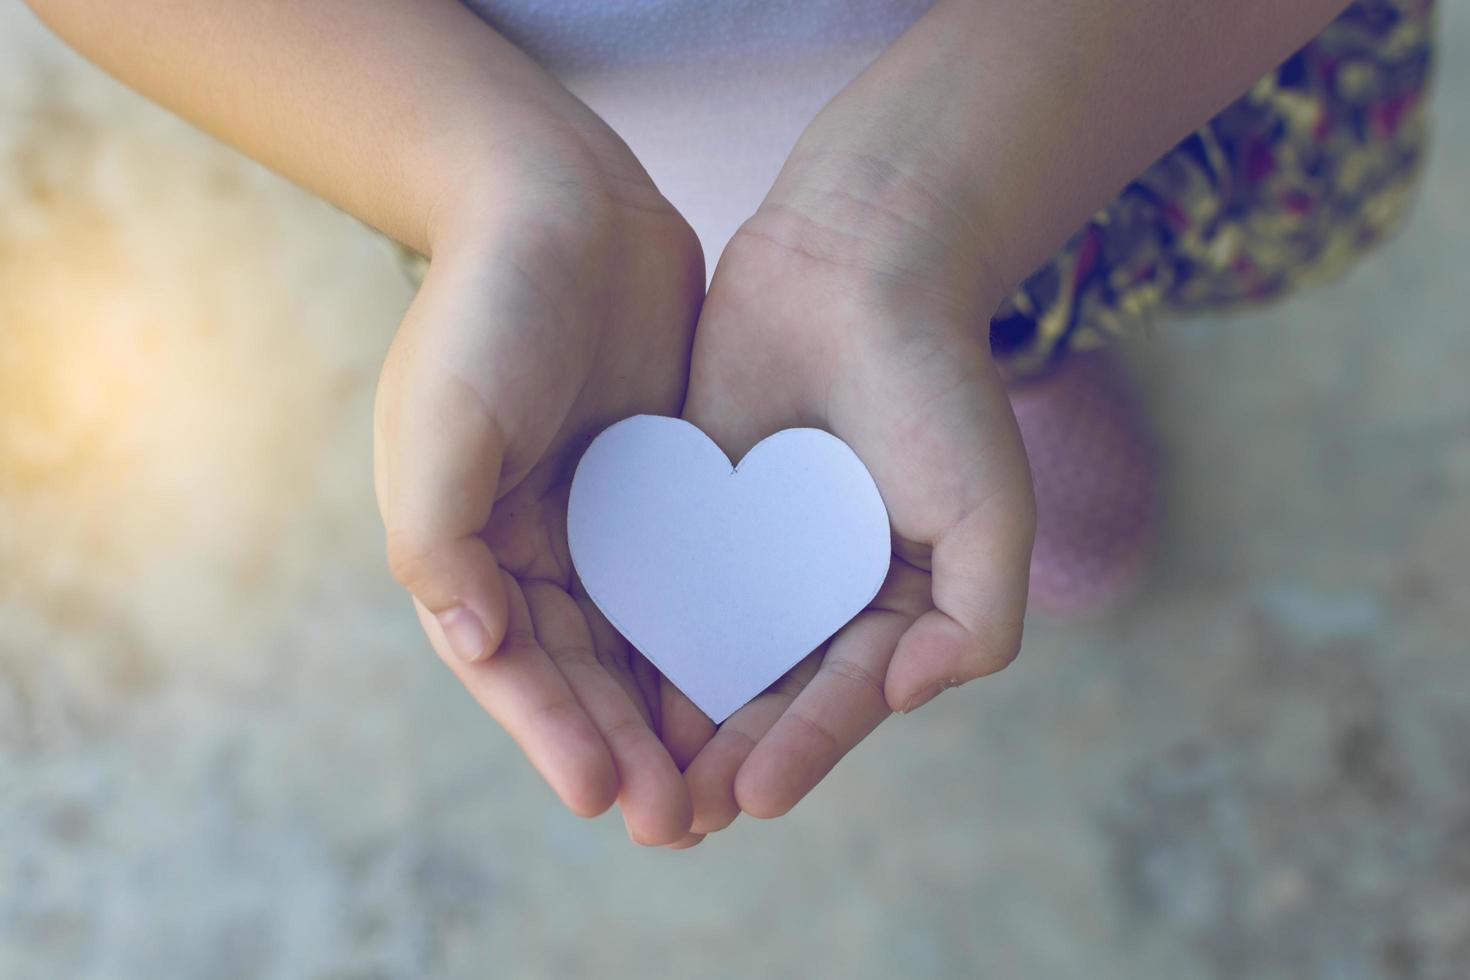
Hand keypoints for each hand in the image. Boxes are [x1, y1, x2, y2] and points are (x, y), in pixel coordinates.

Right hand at [373, 142, 705, 844]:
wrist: (561, 201)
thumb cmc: (489, 306)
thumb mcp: (445, 415)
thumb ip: (439, 533)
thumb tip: (469, 641)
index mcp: (466, 545)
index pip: (511, 663)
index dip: (551, 733)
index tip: (602, 796)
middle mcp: (533, 546)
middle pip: (581, 671)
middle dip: (623, 749)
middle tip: (677, 823)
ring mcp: (605, 521)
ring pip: (643, 641)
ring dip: (674, 715)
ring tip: (721, 791)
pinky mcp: (667, 490)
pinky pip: (695, 580)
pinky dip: (716, 637)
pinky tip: (760, 685)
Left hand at [670, 152, 1035, 837]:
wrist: (857, 262)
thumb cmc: (937, 386)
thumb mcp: (991, 511)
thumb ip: (980, 621)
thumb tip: (907, 696)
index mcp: (896, 605)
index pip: (846, 697)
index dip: (805, 749)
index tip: (754, 796)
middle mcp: (823, 592)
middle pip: (772, 694)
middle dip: (729, 758)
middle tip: (679, 818)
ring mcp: (757, 554)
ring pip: (711, 653)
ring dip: (675, 719)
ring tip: (635, 778)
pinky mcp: (695, 510)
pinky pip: (664, 582)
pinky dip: (638, 633)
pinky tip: (599, 677)